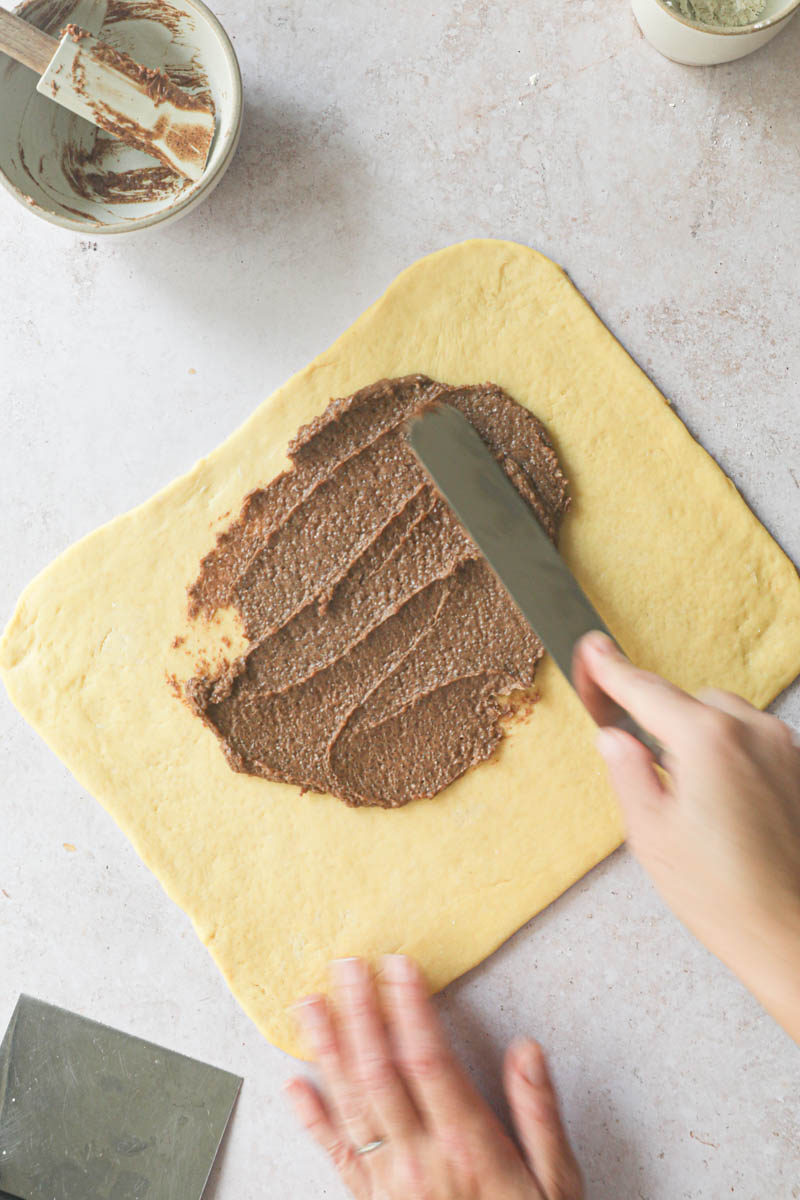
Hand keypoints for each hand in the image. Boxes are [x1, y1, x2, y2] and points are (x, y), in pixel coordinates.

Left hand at [286, 955, 581, 1198]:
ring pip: (350, 1104)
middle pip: (380, 1072)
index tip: (398, 966)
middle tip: (345, 965)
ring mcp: (389, 1181)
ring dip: (327, 1050)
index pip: (429, 1060)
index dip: (410, 1009)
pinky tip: (294, 1086)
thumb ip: (539, 1116)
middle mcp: (420, 1157)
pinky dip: (312, 1120)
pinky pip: (337, 1156)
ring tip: (308, 1006)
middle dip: (360, 1014)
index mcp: (467, 1144)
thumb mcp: (557, 1185)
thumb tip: (528, 1050)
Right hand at [575, 631, 799, 1041]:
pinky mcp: (799, 769)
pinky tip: (723, 808)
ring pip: (723, 720)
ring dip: (698, 741)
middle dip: (661, 724)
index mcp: (706, 740)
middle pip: (688, 703)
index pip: (645, 690)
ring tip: (691, 803)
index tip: (592, 649)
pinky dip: (729, 757)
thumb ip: (628, 771)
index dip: (611, 669)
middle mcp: (751, 732)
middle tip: (646, 772)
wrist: (791, 936)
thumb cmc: (724, 896)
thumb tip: (615, 737)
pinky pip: (752, 742)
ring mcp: (783, 749)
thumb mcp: (650, 834)